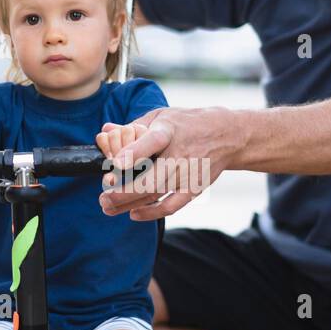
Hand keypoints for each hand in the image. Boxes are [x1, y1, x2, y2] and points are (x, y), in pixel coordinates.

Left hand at [95, 106, 236, 219]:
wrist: (228, 136)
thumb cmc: (188, 124)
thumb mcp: (162, 116)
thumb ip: (133, 126)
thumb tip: (105, 132)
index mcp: (169, 130)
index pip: (152, 141)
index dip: (133, 153)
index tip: (115, 163)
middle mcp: (180, 153)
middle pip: (150, 178)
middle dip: (123, 192)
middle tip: (103, 197)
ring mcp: (188, 173)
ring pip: (155, 195)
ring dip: (130, 204)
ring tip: (107, 207)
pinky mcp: (194, 188)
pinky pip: (171, 206)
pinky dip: (152, 213)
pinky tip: (133, 213)